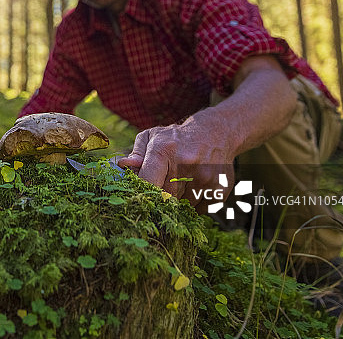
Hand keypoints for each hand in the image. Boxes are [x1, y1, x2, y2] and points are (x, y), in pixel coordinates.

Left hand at [116, 117, 234, 208]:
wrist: (217, 132)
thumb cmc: (177, 137)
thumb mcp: (153, 137)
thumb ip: (136, 153)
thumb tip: (123, 167)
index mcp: (164, 151)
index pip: (147, 182)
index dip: (141, 192)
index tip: (140, 194)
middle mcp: (186, 164)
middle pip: (164, 198)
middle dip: (161, 197)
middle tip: (163, 187)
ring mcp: (204, 177)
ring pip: (182, 206)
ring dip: (179, 201)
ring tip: (182, 183)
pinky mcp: (219, 188)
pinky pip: (199, 210)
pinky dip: (195, 204)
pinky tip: (196, 187)